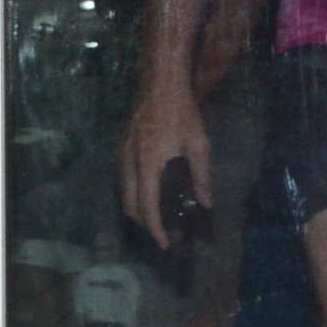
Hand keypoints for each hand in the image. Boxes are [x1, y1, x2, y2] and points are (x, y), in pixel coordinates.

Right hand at [119, 76, 216, 250]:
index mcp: (147, 164)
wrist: (160, 82)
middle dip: (143, 222)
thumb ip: (201, 176)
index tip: (164, 243)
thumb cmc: (182, 112)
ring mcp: (121, 152)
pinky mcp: (121, 145)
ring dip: (136, 207)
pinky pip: (122, 177)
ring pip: (122, 190)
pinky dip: (132, 191)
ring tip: (156, 215)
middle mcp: (128, 162)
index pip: (147, 206)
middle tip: (162, 231)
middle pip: (128, 203)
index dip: (155, 228)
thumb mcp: (198, 144)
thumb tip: (205, 203)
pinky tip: (149, 190)